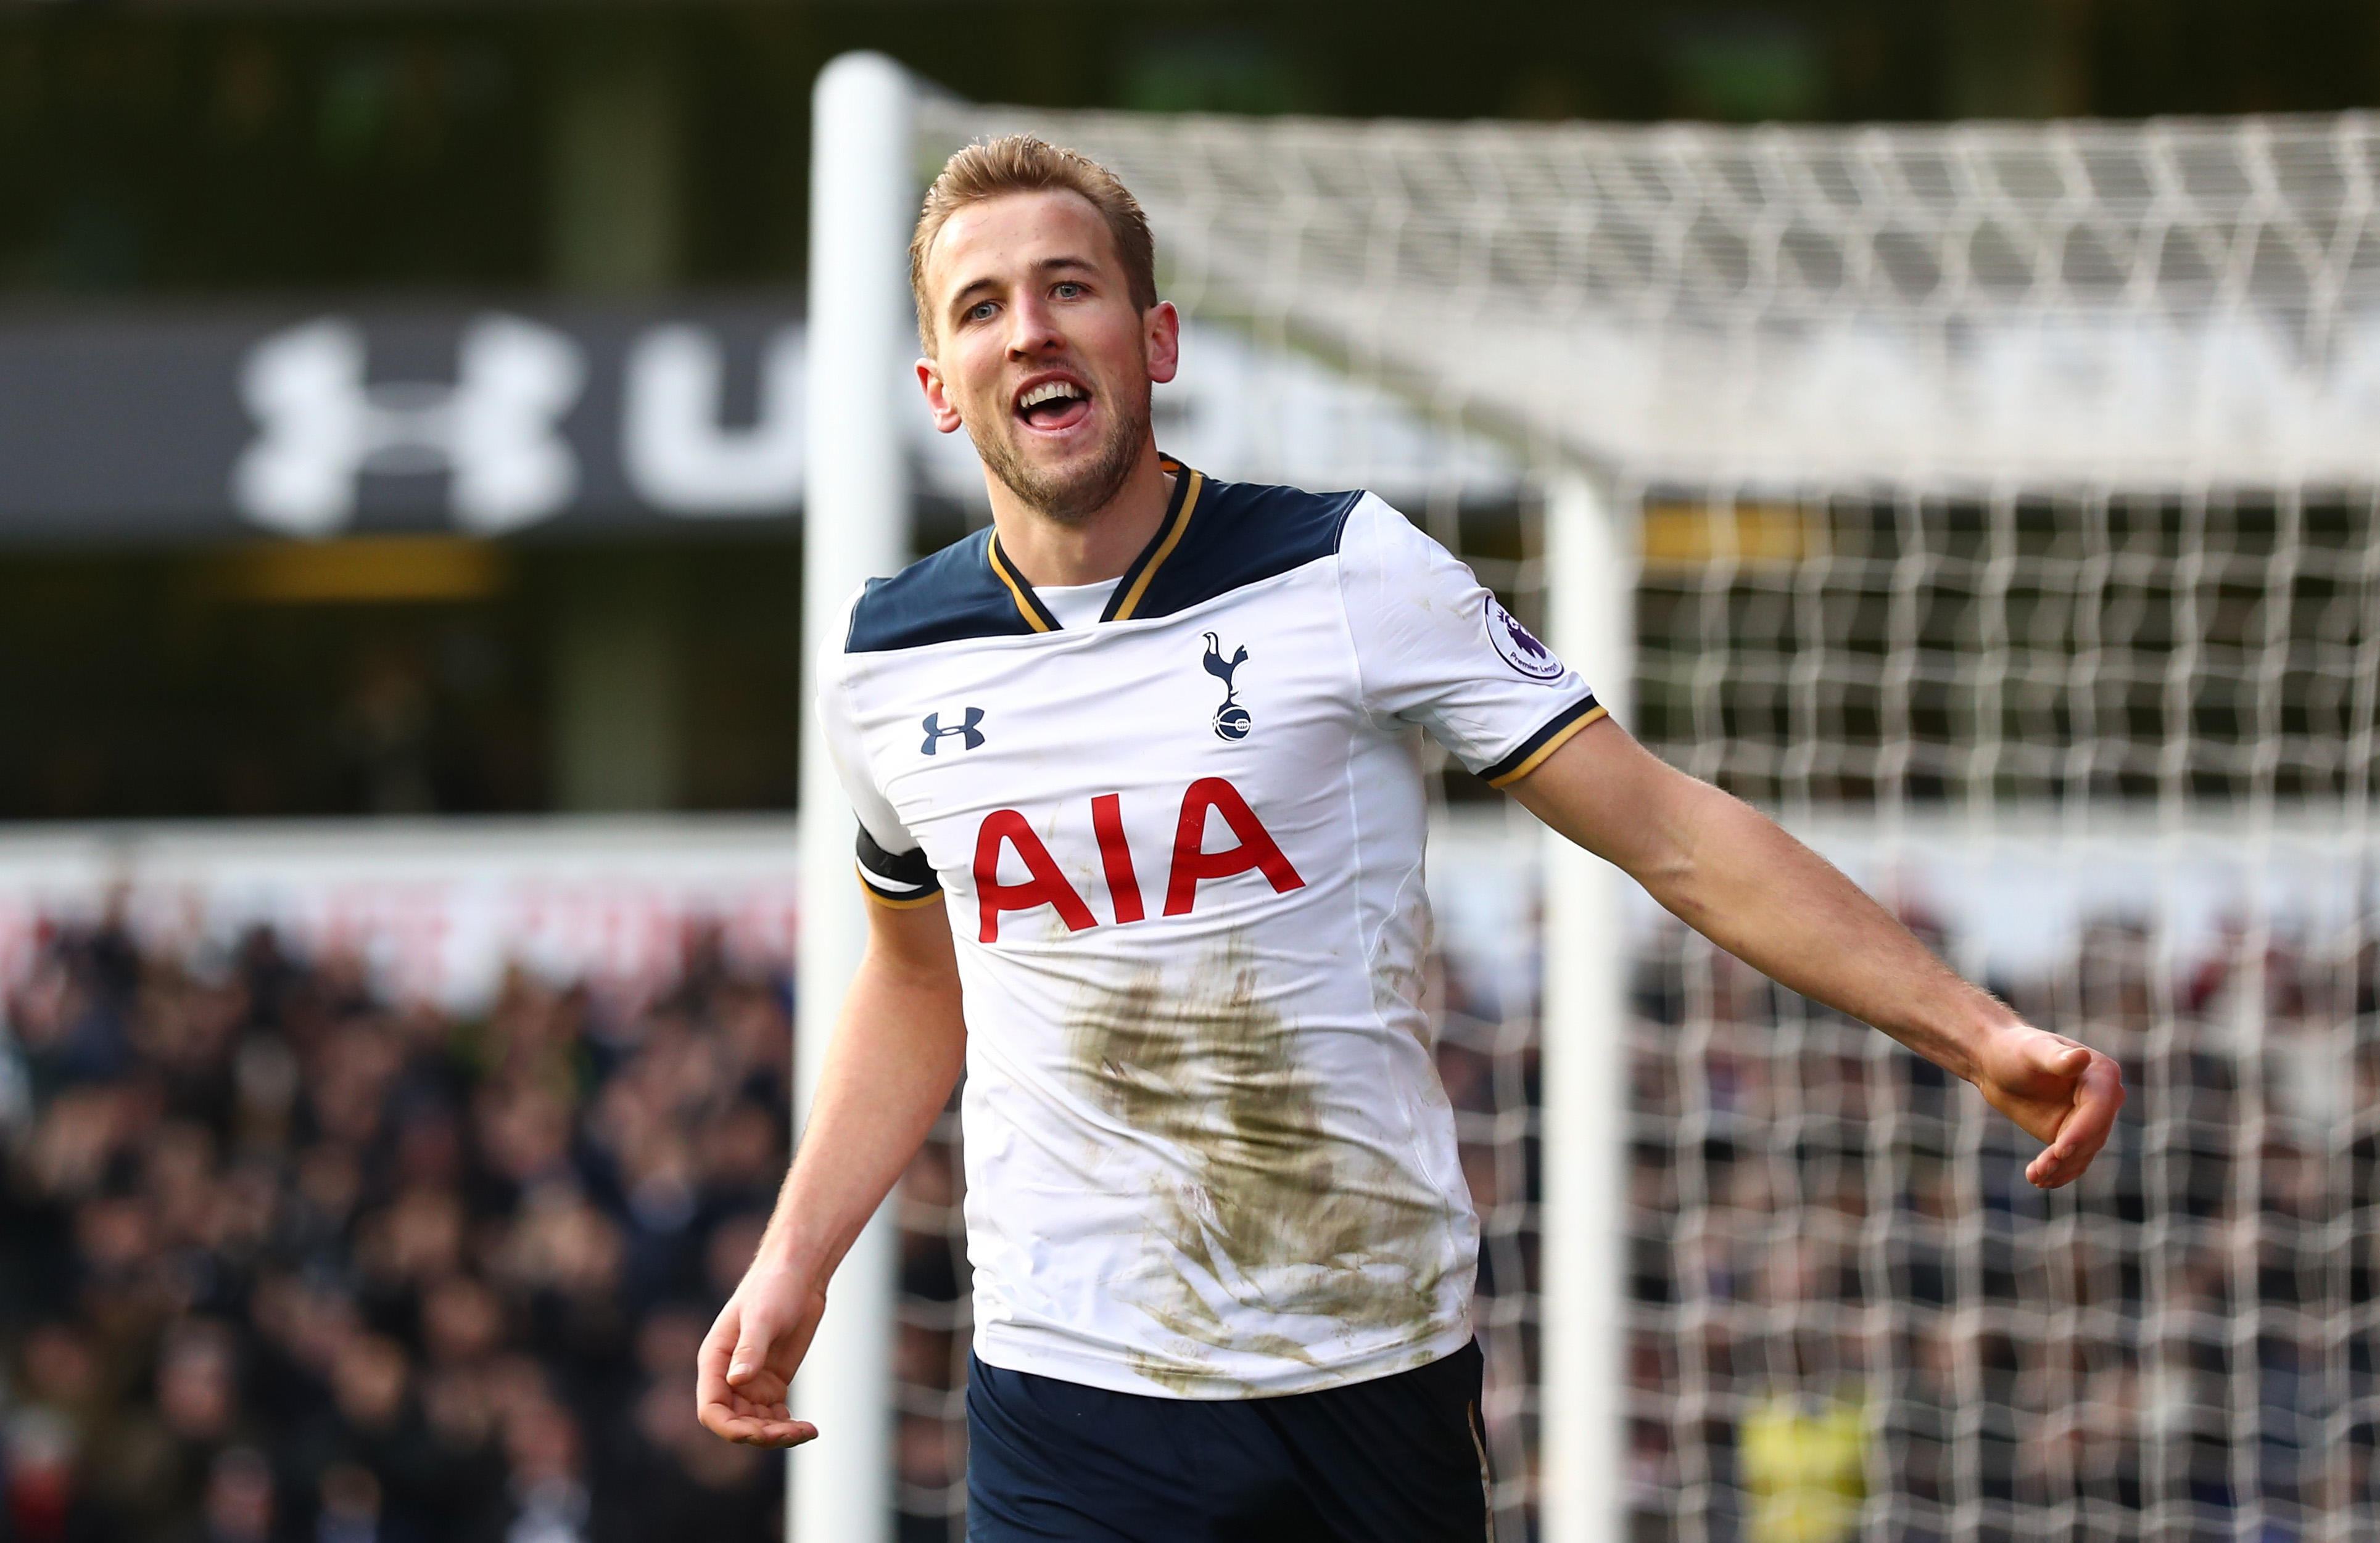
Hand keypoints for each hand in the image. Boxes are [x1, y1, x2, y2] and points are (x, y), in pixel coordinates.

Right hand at [697, 1261, 827, 1446]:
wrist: (798, 1276)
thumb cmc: (773, 1288)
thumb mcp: (762, 1318)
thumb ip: (749, 1349)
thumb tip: (735, 1381)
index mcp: (714, 1362)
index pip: (711, 1409)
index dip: (729, 1428)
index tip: (758, 1434)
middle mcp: (728, 1378)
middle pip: (736, 1423)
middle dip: (760, 1434)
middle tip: (792, 1432)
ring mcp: (751, 1384)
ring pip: (756, 1425)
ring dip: (777, 1435)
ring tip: (806, 1431)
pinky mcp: (772, 1385)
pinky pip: (775, 1417)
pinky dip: (789, 1426)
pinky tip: (808, 1427)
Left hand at [1968, 1023, 2125, 1188]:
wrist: (1996, 1064)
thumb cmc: (2014, 1050)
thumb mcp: (2032, 1050)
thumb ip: (2057, 1057)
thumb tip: (2082, 1057)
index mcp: (2102, 1074)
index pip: (2099, 1109)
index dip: (2082, 1131)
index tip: (2060, 1150)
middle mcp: (2105, 1098)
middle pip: (2093, 1136)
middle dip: (2068, 1155)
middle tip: (2039, 1171)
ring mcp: (2091, 1120)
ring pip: (2083, 1153)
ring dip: (2061, 1168)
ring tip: (2035, 1176)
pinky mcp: (2074, 1135)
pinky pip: (2074, 1160)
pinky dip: (2060, 1173)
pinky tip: (2040, 1181)